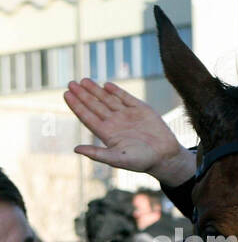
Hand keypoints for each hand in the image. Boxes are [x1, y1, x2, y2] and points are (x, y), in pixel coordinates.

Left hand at [63, 79, 193, 184]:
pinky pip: (126, 98)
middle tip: (70, 83)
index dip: (77, 106)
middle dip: (83, 94)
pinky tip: (106, 85)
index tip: (66, 94)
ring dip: (96, 90)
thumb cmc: (142, 161)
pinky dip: (117, 91)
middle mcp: (115, 122)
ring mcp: (128, 115)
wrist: (166, 156)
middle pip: (95, 105)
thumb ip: (97, 154)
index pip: (88, 117)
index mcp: (107, 133)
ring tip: (84, 81)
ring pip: (108, 99)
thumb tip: (76, 149)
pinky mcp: (141, 109)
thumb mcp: (118, 159)